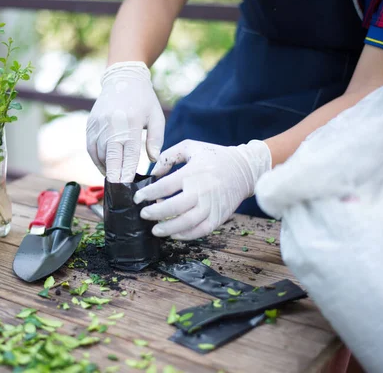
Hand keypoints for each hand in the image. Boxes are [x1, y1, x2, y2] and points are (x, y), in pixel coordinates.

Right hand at [86, 61, 164, 182]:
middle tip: (118, 192)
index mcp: (131, 124)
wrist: (122, 78)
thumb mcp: (156, 117)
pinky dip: (96, 159)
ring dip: (105, 169)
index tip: (127, 187)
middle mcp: (112, 125)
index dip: (127, 173)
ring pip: (98, 154)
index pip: (129, 155)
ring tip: (114, 179)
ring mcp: (98, 125)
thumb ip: (156, 140)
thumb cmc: (144, 100)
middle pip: (111, 158)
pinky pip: (90, 147)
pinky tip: (105, 166)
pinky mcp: (90, 124)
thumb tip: (154, 160)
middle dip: (114, 176)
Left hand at [134, 139, 271, 239]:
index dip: (147, 194)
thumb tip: (153, 172)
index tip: (137, 198)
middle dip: (154, 213)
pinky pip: (201, 230)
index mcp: (192, 172)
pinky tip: (174, 234)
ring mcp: (211, 205)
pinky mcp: (219, 216)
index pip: (164, 186)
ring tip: (155, 230)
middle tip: (143, 214)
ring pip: (187, 222)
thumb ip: (169, 156)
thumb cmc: (214, 156)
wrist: (245, 169)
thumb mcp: (190, 147)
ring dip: (168, 228)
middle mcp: (202, 190)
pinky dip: (186, 235)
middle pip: (173, 207)